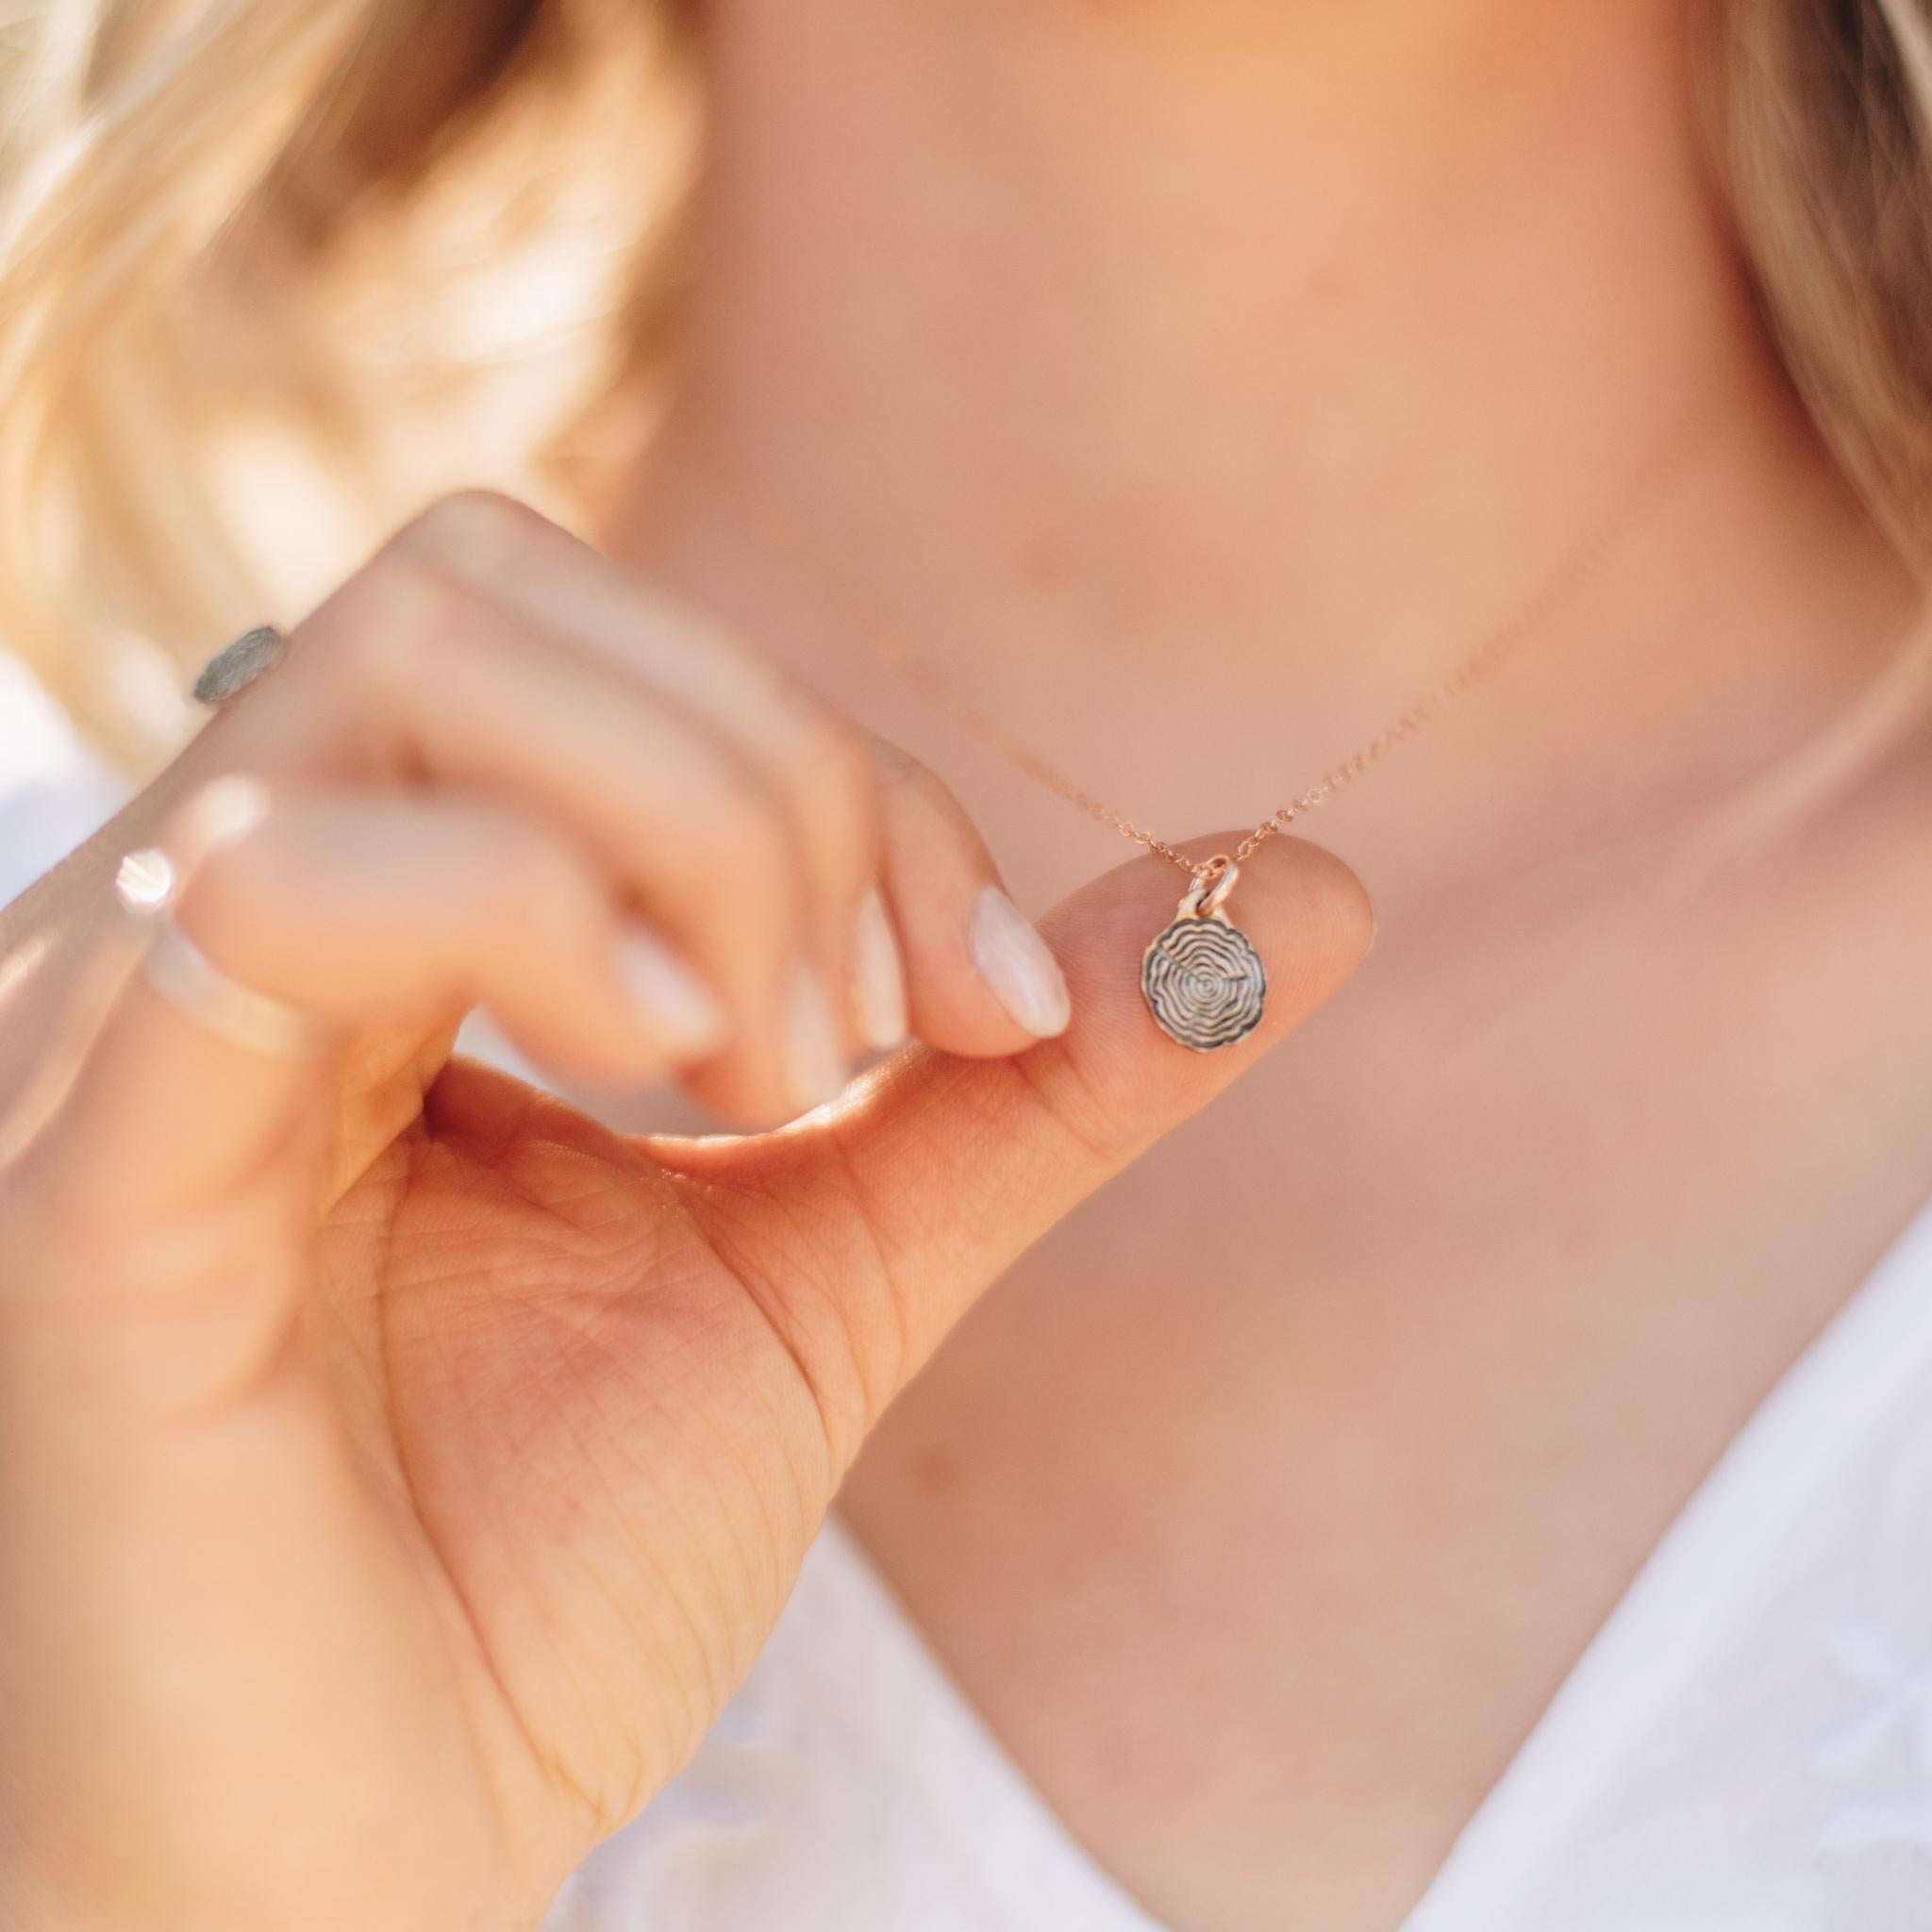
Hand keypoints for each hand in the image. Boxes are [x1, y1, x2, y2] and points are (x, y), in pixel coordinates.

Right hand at [0, 492, 1370, 1931]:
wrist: (351, 1861)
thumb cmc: (529, 1576)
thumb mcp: (828, 1261)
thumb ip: (1032, 1072)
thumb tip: (1315, 895)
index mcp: (367, 930)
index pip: (588, 648)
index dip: (842, 770)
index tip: (989, 1002)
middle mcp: (220, 916)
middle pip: (497, 591)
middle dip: (780, 772)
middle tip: (867, 1034)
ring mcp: (125, 1013)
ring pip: (427, 667)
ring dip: (705, 830)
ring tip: (764, 1076)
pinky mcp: (87, 1168)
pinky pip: (289, 880)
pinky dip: (549, 916)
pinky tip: (662, 1072)